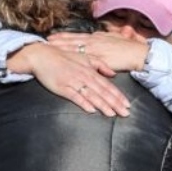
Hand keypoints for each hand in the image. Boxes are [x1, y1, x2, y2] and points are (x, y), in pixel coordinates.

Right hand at [7, 43, 130, 117]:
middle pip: (103, 92)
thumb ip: (100, 65)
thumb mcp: (85, 57)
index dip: (119, 96)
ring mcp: (73, 82)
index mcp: (91, 71)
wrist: (43, 55)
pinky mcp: (62, 87)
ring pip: (92, 95)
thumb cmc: (65, 57)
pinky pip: (75, 96)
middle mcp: (85, 77)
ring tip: (112, 114)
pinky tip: (91, 110)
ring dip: (103, 105)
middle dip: (115, 103)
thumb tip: (113, 74)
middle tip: (126, 113)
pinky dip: (84, 103)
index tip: (128, 104)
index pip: (108, 86)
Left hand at [48, 31, 148, 72]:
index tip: (51, 36)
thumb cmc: (128, 47)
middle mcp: (94, 41)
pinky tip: (65, 60)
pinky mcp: (100, 59)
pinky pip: (84, 59)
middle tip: (44, 42)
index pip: (76, 36)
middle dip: (58, 42)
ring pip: (75, 48)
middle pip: (72, 41)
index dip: (63, 36)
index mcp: (97, 37)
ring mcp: (97, 50)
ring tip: (50, 49)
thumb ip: (104, 38)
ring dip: (62, 48)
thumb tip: (96, 36)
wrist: (138, 53)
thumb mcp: (114, 39)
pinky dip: (73, 59)